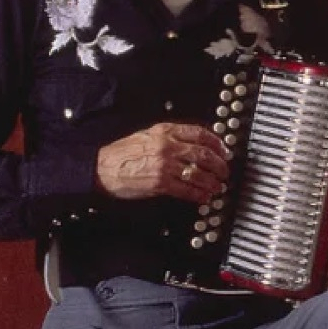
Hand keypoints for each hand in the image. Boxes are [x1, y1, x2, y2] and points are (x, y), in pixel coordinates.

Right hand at [96, 123, 229, 202]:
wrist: (103, 168)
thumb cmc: (122, 154)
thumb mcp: (147, 135)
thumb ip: (169, 137)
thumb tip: (192, 144)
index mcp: (165, 131)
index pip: (199, 133)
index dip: (216, 143)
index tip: (224, 151)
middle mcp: (167, 146)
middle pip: (203, 154)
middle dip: (219, 165)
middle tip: (224, 172)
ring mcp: (165, 165)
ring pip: (198, 174)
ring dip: (212, 182)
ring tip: (217, 187)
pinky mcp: (161, 183)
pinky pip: (186, 190)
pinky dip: (198, 195)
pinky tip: (203, 197)